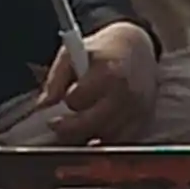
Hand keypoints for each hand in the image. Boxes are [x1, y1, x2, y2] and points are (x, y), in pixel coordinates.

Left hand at [48, 22, 158, 144]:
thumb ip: (55, 78)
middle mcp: (126, 94)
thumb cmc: (104, 50)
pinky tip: (98, 132)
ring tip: (82, 123)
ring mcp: (138, 109)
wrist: (139, 47)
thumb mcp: (73, 53)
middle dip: (69, 127)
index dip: (69, 99)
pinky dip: (107, 140)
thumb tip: (43, 105)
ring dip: (89, 135)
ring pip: (105, 137)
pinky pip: (121, 141)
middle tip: (59, 124)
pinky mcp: (145, 120)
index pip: (77, 100)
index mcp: (108, 73)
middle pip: (90, 125)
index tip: (67, 97)